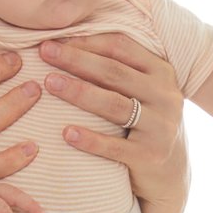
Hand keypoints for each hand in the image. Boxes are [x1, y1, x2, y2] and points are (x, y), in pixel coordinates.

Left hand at [39, 32, 187, 210]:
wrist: (168, 172)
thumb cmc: (142, 122)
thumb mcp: (141, 91)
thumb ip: (118, 68)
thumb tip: (66, 42)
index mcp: (162, 72)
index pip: (121, 48)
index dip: (86, 42)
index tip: (53, 40)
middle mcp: (166, 96)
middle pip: (114, 72)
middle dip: (76, 60)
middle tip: (44, 53)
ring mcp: (161, 127)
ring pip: (114, 105)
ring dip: (79, 92)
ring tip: (49, 83)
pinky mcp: (150, 156)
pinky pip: (115, 146)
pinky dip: (90, 139)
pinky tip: (66, 133)